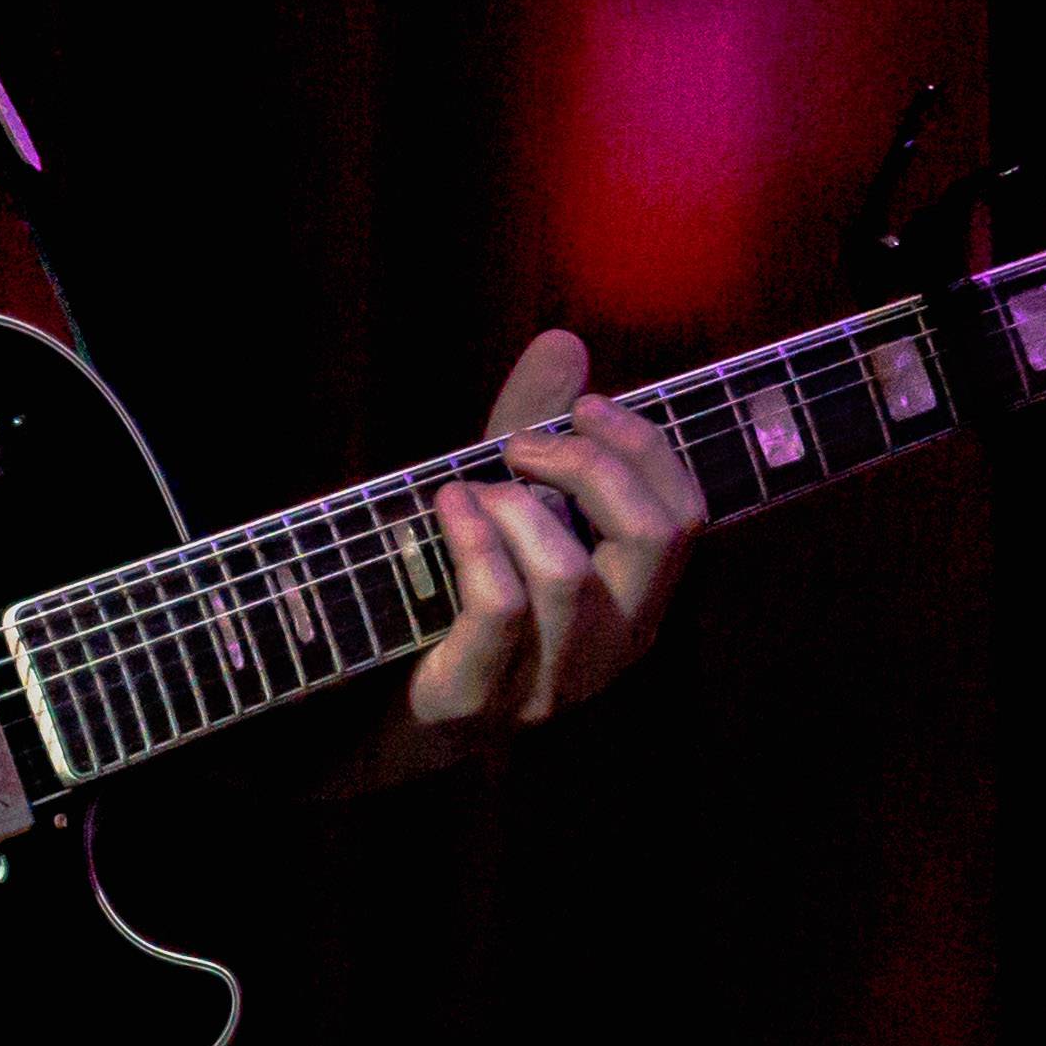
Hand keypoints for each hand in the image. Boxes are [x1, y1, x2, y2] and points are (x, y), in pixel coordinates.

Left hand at [400, 328, 706, 737]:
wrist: (358, 705)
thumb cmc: (446, 592)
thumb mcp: (498, 500)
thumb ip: (534, 428)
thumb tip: (565, 340)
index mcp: (633, 602)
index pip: (687, 516)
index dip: (645, 446)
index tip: (586, 405)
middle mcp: (609, 651)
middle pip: (651, 536)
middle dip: (589, 462)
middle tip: (522, 445)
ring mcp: (545, 687)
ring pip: (569, 573)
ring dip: (513, 505)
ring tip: (469, 491)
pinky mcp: (474, 702)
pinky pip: (500, 610)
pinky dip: (473, 540)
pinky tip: (446, 506)